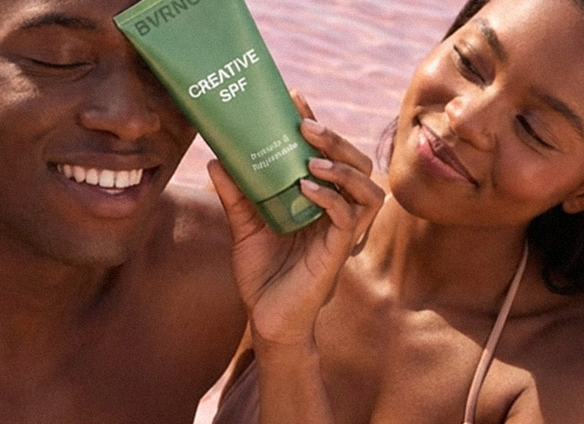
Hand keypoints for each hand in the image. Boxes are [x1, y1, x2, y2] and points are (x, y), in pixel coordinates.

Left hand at [207, 92, 386, 347]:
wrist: (267, 317)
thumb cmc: (262, 274)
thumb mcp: (243, 227)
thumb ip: (235, 195)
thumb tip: (217, 158)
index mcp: (319, 199)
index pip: (327, 154)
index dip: (316, 125)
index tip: (294, 98)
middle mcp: (337, 211)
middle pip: (357, 163)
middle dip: (334, 140)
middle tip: (304, 125)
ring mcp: (342, 231)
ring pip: (367, 187)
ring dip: (342, 168)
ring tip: (311, 159)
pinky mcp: (339, 252)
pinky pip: (348, 218)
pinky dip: (330, 198)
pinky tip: (306, 189)